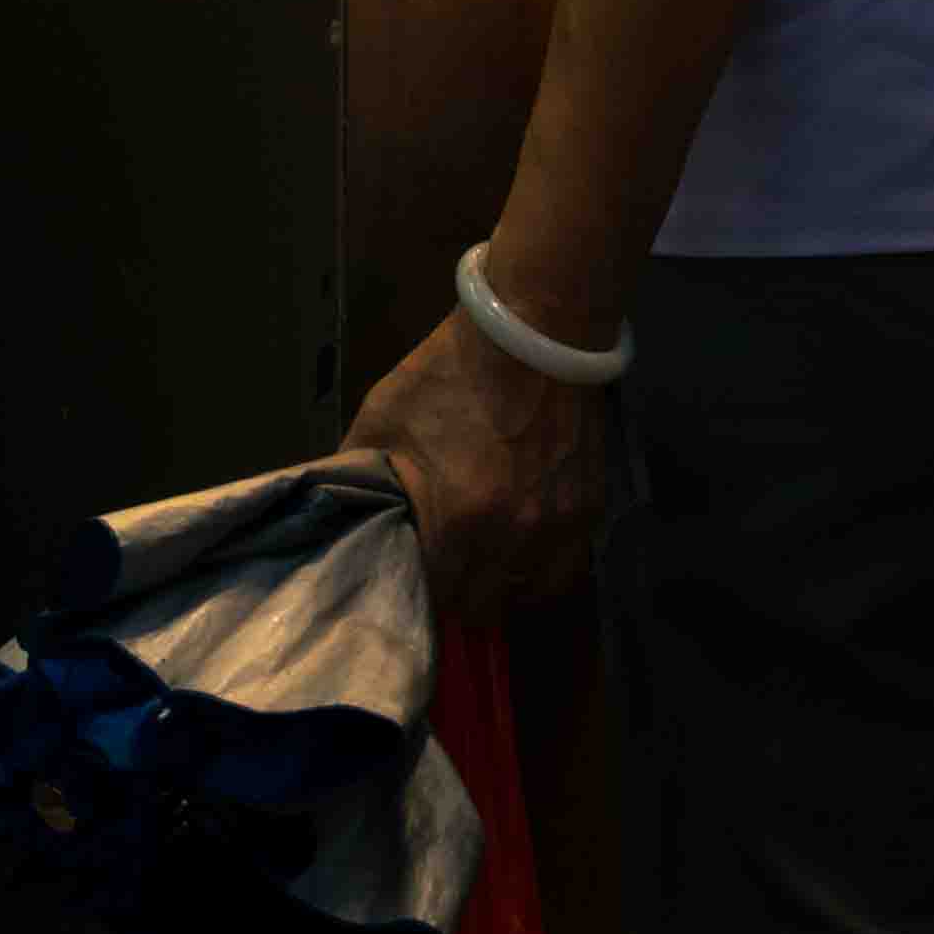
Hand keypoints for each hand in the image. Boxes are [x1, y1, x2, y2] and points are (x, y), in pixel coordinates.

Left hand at [347, 306, 612, 629]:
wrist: (536, 328)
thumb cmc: (452, 369)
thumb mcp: (384, 415)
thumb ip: (360, 476)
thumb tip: (344, 515)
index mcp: (459, 519)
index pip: (436, 596)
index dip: (419, 594)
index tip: (410, 580)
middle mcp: (515, 535)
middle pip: (483, 604)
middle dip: (459, 596)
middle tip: (444, 573)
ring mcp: (559, 524)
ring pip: (531, 594)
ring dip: (505, 588)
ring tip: (486, 568)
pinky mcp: (589, 506)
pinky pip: (567, 566)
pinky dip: (543, 568)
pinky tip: (525, 550)